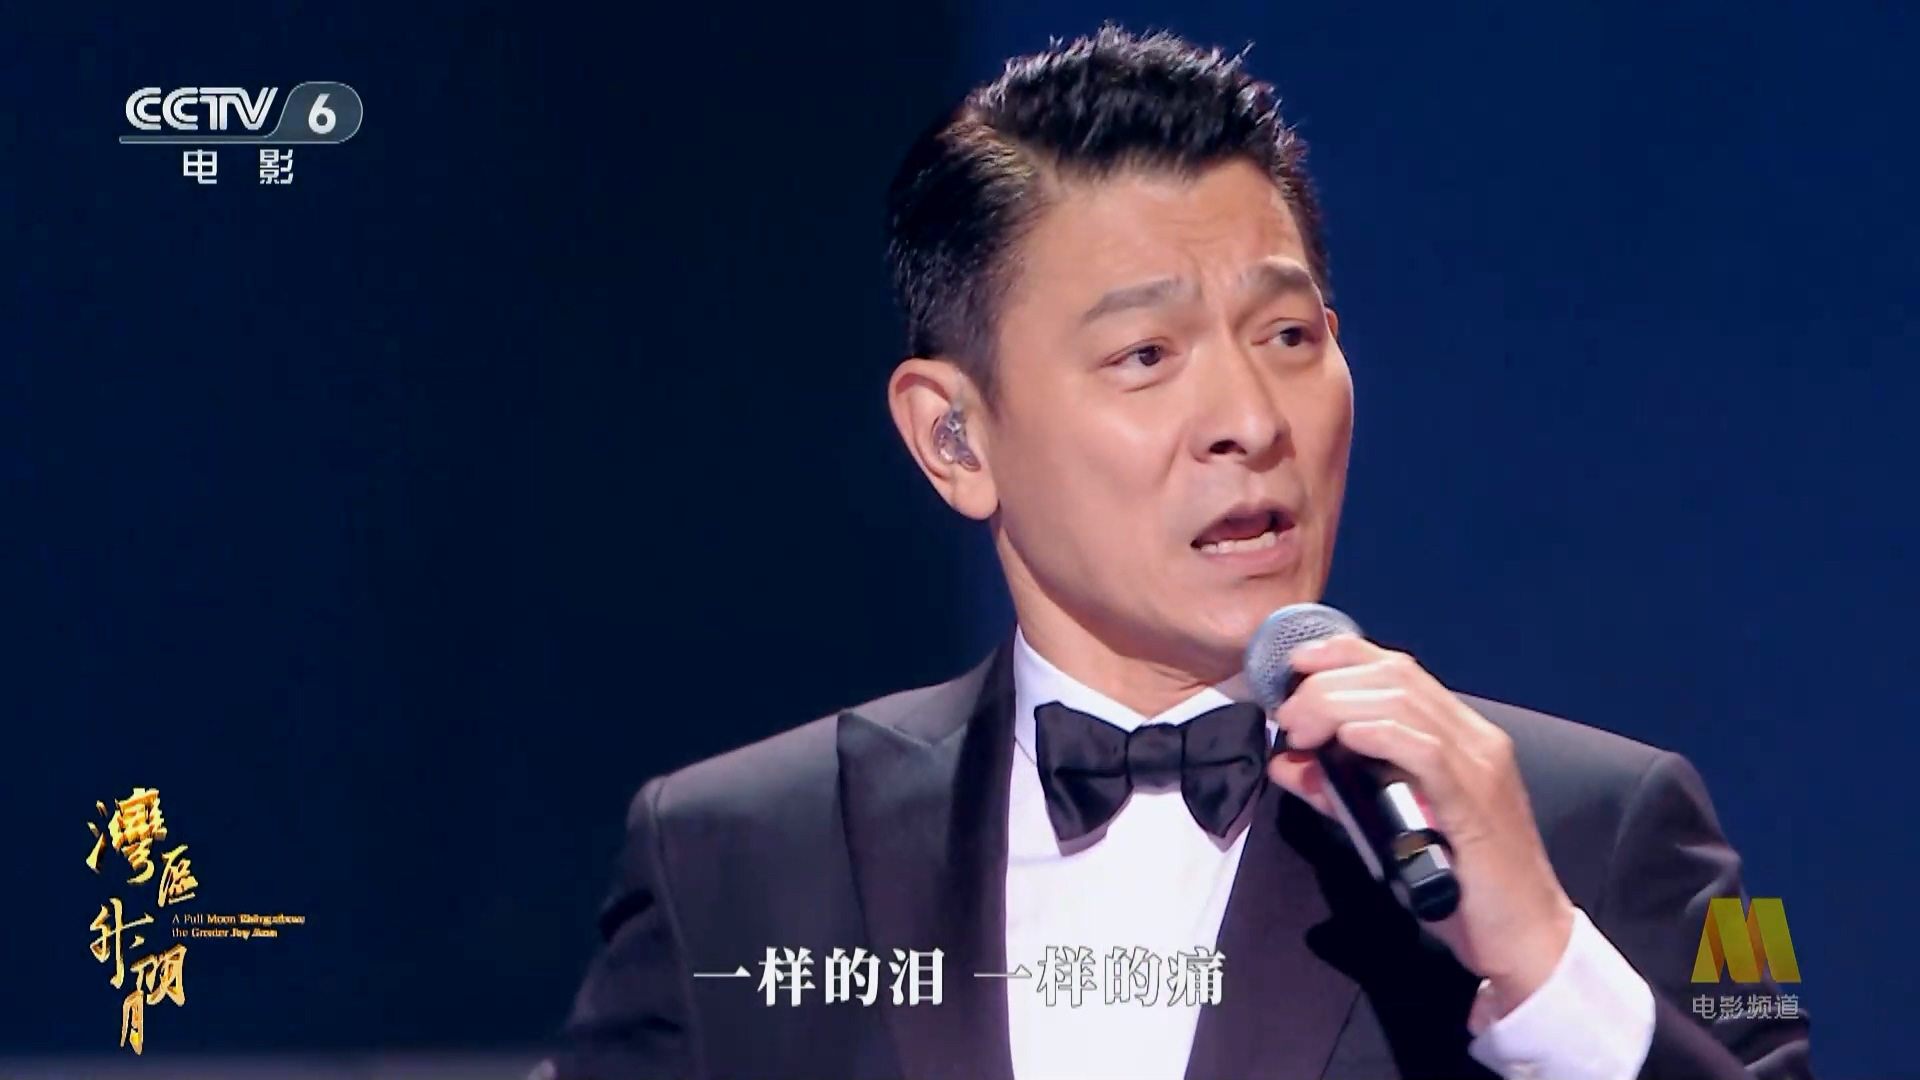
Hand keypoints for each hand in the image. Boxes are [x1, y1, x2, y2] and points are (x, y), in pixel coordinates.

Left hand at [1266, 634, 1576, 1007]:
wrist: (1525, 937)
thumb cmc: (1460, 884)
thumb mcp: (1385, 826)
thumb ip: (1338, 791)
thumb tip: (1286, 761)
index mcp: (1459, 735)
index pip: (1399, 670)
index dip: (1343, 654)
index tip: (1295, 664)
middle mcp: (1474, 738)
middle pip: (1395, 676)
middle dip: (1329, 682)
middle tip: (1289, 714)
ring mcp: (1480, 766)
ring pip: (1404, 703)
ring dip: (1340, 705)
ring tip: (1303, 729)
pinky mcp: (1476, 801)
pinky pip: (1426, 751)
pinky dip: (1380, 735)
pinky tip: (1348, 738)